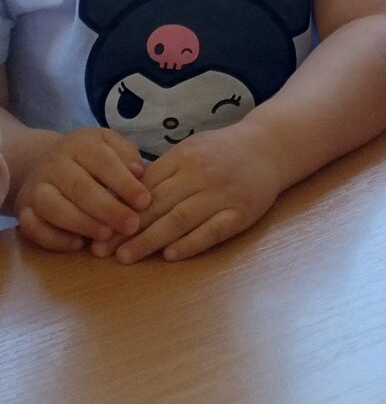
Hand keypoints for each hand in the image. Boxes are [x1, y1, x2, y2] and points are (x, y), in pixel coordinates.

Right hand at [14, 129, 150, 251]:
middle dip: (108, 209)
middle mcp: (54, 164)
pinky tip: (79, 245)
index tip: (144, 202)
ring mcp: (36, 187)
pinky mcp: (23, 209)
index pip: (102, 161)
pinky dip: (54, 239)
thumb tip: (138, 173)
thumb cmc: (91, 158)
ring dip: (82, 223)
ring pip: (53, 207)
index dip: (124, 183)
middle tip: (131, 226)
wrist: (46, 161)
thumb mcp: (110, 145)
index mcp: (80, 144)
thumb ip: (127, 156)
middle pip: (79, 187)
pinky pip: (32, 227)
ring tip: (107, 235)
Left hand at [107, 126, 284, 263]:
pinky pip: (213, 231)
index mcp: (183, 158)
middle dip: (126, 230)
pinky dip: (191, 243)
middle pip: (158, 205)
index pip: (145, 188)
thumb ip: (162, 172)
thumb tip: (124, 199)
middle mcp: (200, 175)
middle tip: (101, 250)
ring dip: (150, 240)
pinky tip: (171, 255)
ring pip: (180, 219)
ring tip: (126, 256)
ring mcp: (222, 194)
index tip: (97, 229)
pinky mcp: (242, 213)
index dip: (119, 210)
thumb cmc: (222, 152)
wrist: (269, 147)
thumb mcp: (189, 151)